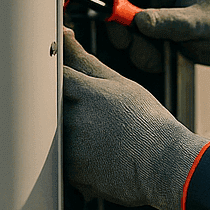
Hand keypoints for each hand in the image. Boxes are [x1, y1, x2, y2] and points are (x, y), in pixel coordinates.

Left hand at [61, 30, 202, 209]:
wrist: (165, 166)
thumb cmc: (147, 122)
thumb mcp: (119, 84)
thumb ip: (84, 60)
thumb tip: (64, 35)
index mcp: (81, 92)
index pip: (47, 73)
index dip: (48, 72)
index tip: (54, 75)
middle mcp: (70, 119)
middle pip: (44, 104)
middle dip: (58, 106)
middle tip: (86, 114)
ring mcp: (68, 149)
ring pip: (50, 133)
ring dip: (63, 131)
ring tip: (96, 135)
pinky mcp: (69, 174)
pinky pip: (59, 160)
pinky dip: (72, 155)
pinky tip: (96, 154)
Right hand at [91, 0, 209, 77]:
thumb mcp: (201, 26)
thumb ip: (171, 22)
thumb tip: (140, 21)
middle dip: (123, 20)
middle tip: (123, 42)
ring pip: (127, 15)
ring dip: (134, 40)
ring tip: (155, 57)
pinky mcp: (153, 13)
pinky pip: (134, 30)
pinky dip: (140, 47)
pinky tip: (158, 57)